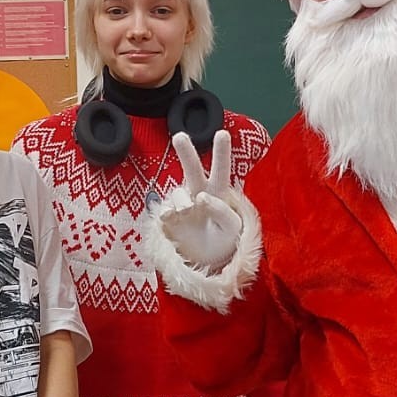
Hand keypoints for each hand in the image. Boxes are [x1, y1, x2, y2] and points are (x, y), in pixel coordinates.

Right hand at [156, 129, 242, 272]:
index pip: (221, 169)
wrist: (209, 260)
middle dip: (186, 153)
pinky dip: (166, 212)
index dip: (221, 153)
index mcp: (218, 192)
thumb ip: (221, 211)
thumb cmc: (225, 238)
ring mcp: (182, 206)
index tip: (218, 145)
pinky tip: (169, 216)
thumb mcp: (232, 227)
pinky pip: (164, 211)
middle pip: (192, 169)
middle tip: (180, 136)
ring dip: (182, 200)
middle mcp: (198, 193)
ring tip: (187, 210)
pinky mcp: (169, 220)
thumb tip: (199, 197)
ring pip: (177, 193)